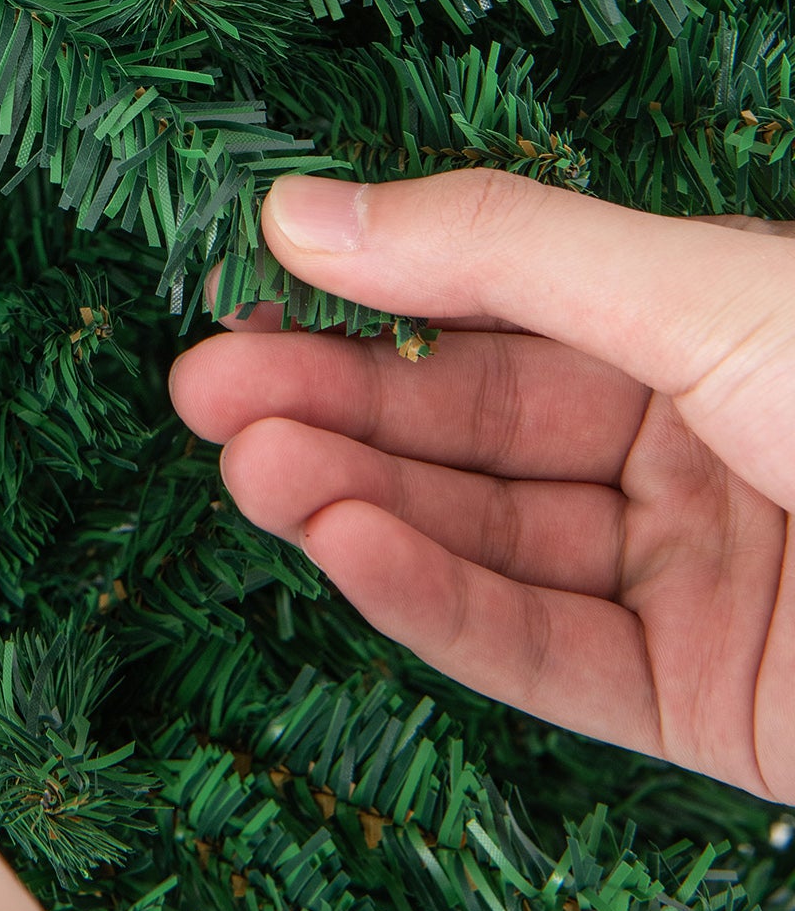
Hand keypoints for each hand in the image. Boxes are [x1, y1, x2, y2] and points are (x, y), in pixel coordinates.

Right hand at [170, 170, 794, 802]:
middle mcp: (689, 447)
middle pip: (472, 429)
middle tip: (204, 392)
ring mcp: (694, 579)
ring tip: (250, 466)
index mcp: (701, 329)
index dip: (368, 303)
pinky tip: (340, 545)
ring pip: (489, 538)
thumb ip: (494, 249)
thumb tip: (298, 206)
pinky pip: (545, 650)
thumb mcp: (697, 289)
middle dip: (333, 408)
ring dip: (360, 502)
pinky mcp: (706, 705)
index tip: (251, 292)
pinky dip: (434, 602)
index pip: (495, 314)